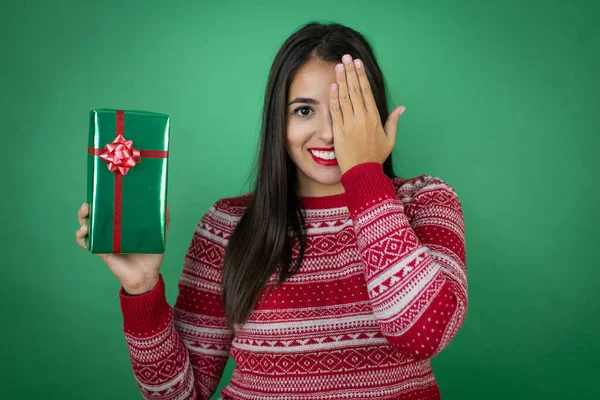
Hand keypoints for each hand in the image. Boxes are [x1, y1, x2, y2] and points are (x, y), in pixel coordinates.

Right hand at [75, 202, 170, 293]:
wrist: (147, 274)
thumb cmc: (151, 254)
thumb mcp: (159, 233)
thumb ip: (162, 219)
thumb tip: (165, 202)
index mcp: (122, 223)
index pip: (108, 208)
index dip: (102, 199)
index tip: (101, 190)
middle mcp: (111, 230)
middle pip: (94, 215)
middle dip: (88, 207)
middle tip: (90, 203)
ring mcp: (104, 240)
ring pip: (87, 226)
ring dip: (82, 219)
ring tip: (85, 215)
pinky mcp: (101, 251)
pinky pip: (87, 243)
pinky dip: (81, 238)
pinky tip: (84, 232)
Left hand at [329, 54, 405, 174]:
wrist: (363, 173)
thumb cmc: (376, 157)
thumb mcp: (389, 140)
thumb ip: (393, 122)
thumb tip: (402, 108)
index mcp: (374, 118)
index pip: (366, 91)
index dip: (361, 76)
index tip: (357, 63)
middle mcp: (362, 118)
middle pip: (355, 90)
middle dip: (350, 72)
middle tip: (346, 57)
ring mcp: (350, 124)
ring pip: (345, 97)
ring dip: (341, 80)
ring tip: (338, 66)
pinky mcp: (339, 131)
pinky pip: (336, 111)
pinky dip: (334, 97)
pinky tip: (332, 86)